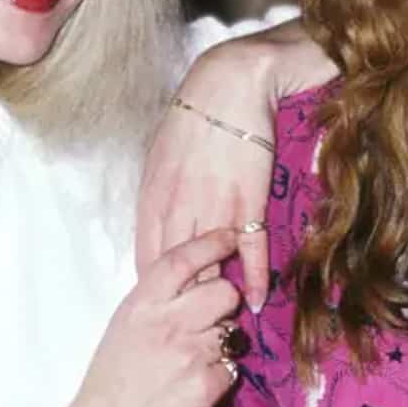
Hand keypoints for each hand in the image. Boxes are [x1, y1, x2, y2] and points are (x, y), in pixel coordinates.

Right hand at [53, 229, 245, 406]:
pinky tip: (195, 384)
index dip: (212, 242)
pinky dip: (219, 375)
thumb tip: (194, 278)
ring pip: (232, 331)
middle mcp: (169, 322)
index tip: (229, 236)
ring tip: (196, 358)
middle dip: (225, 301)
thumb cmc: (110, 377)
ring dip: (222, 342)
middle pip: (225, 291)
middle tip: (210, 319)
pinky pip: (232, 368)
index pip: (184, 258)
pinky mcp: (207, 384)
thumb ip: (157, 298)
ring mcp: (191, 353)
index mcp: (143, 303)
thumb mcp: (125, 324)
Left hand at [135, 19, 336, 305]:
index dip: (161, 289)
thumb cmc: (199, 111)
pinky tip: (258, 299)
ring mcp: (212, 208)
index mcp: (153, 198)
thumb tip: (164, 217)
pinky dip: (255, 279)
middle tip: (200, 326)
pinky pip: (249, 251)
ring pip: (210, 268)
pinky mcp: (247, 201)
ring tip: (228, 323)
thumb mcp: (164, 152)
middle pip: (177, 273)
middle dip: (187, 302)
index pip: (149, 260)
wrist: (232, 80)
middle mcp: (177, 210)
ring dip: (219, 298)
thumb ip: (162, 190)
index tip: (174, 307)